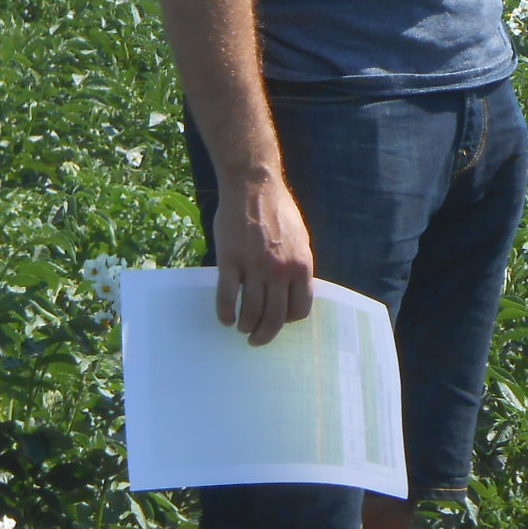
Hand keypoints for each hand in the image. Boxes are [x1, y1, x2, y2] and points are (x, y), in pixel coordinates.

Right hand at [212, 173, 315, 345]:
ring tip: (241, 328)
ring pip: (250, 312)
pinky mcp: (230, 261)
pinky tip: (224, 318)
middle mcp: (281, 270)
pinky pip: (227, 298)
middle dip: (265, 334)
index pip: (300, 308)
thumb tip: (293, 292)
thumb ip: (297, 266)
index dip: (288, 320)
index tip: (279, 321)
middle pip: (275, 317)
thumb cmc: (279, 212)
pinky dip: (225, 313)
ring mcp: (255, 267)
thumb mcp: (300, 239)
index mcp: (302, 265)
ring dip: (245, 327)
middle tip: (256, 340)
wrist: (254, 188)